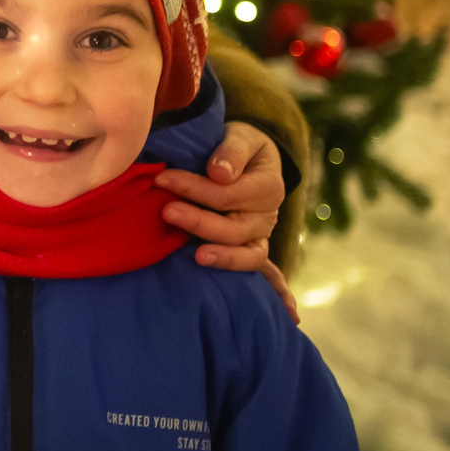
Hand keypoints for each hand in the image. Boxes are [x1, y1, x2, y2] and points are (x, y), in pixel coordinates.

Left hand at [156, 120, 297, 319]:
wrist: (250, 156)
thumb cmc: (239, 145)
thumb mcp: (241, 136)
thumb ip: (231, 151)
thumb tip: (219, 173)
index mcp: (266, 186)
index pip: (227, 194)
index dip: (193, 187)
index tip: (162, 178)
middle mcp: (268, 215)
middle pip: (234, 227)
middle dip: (198, 220)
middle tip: (166, 211)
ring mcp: (261, 235)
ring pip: (247, 255)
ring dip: (223, 257)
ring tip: (197, 256)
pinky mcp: (253, 247)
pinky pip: (266, 273)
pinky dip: (278, 293)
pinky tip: (287, 315)